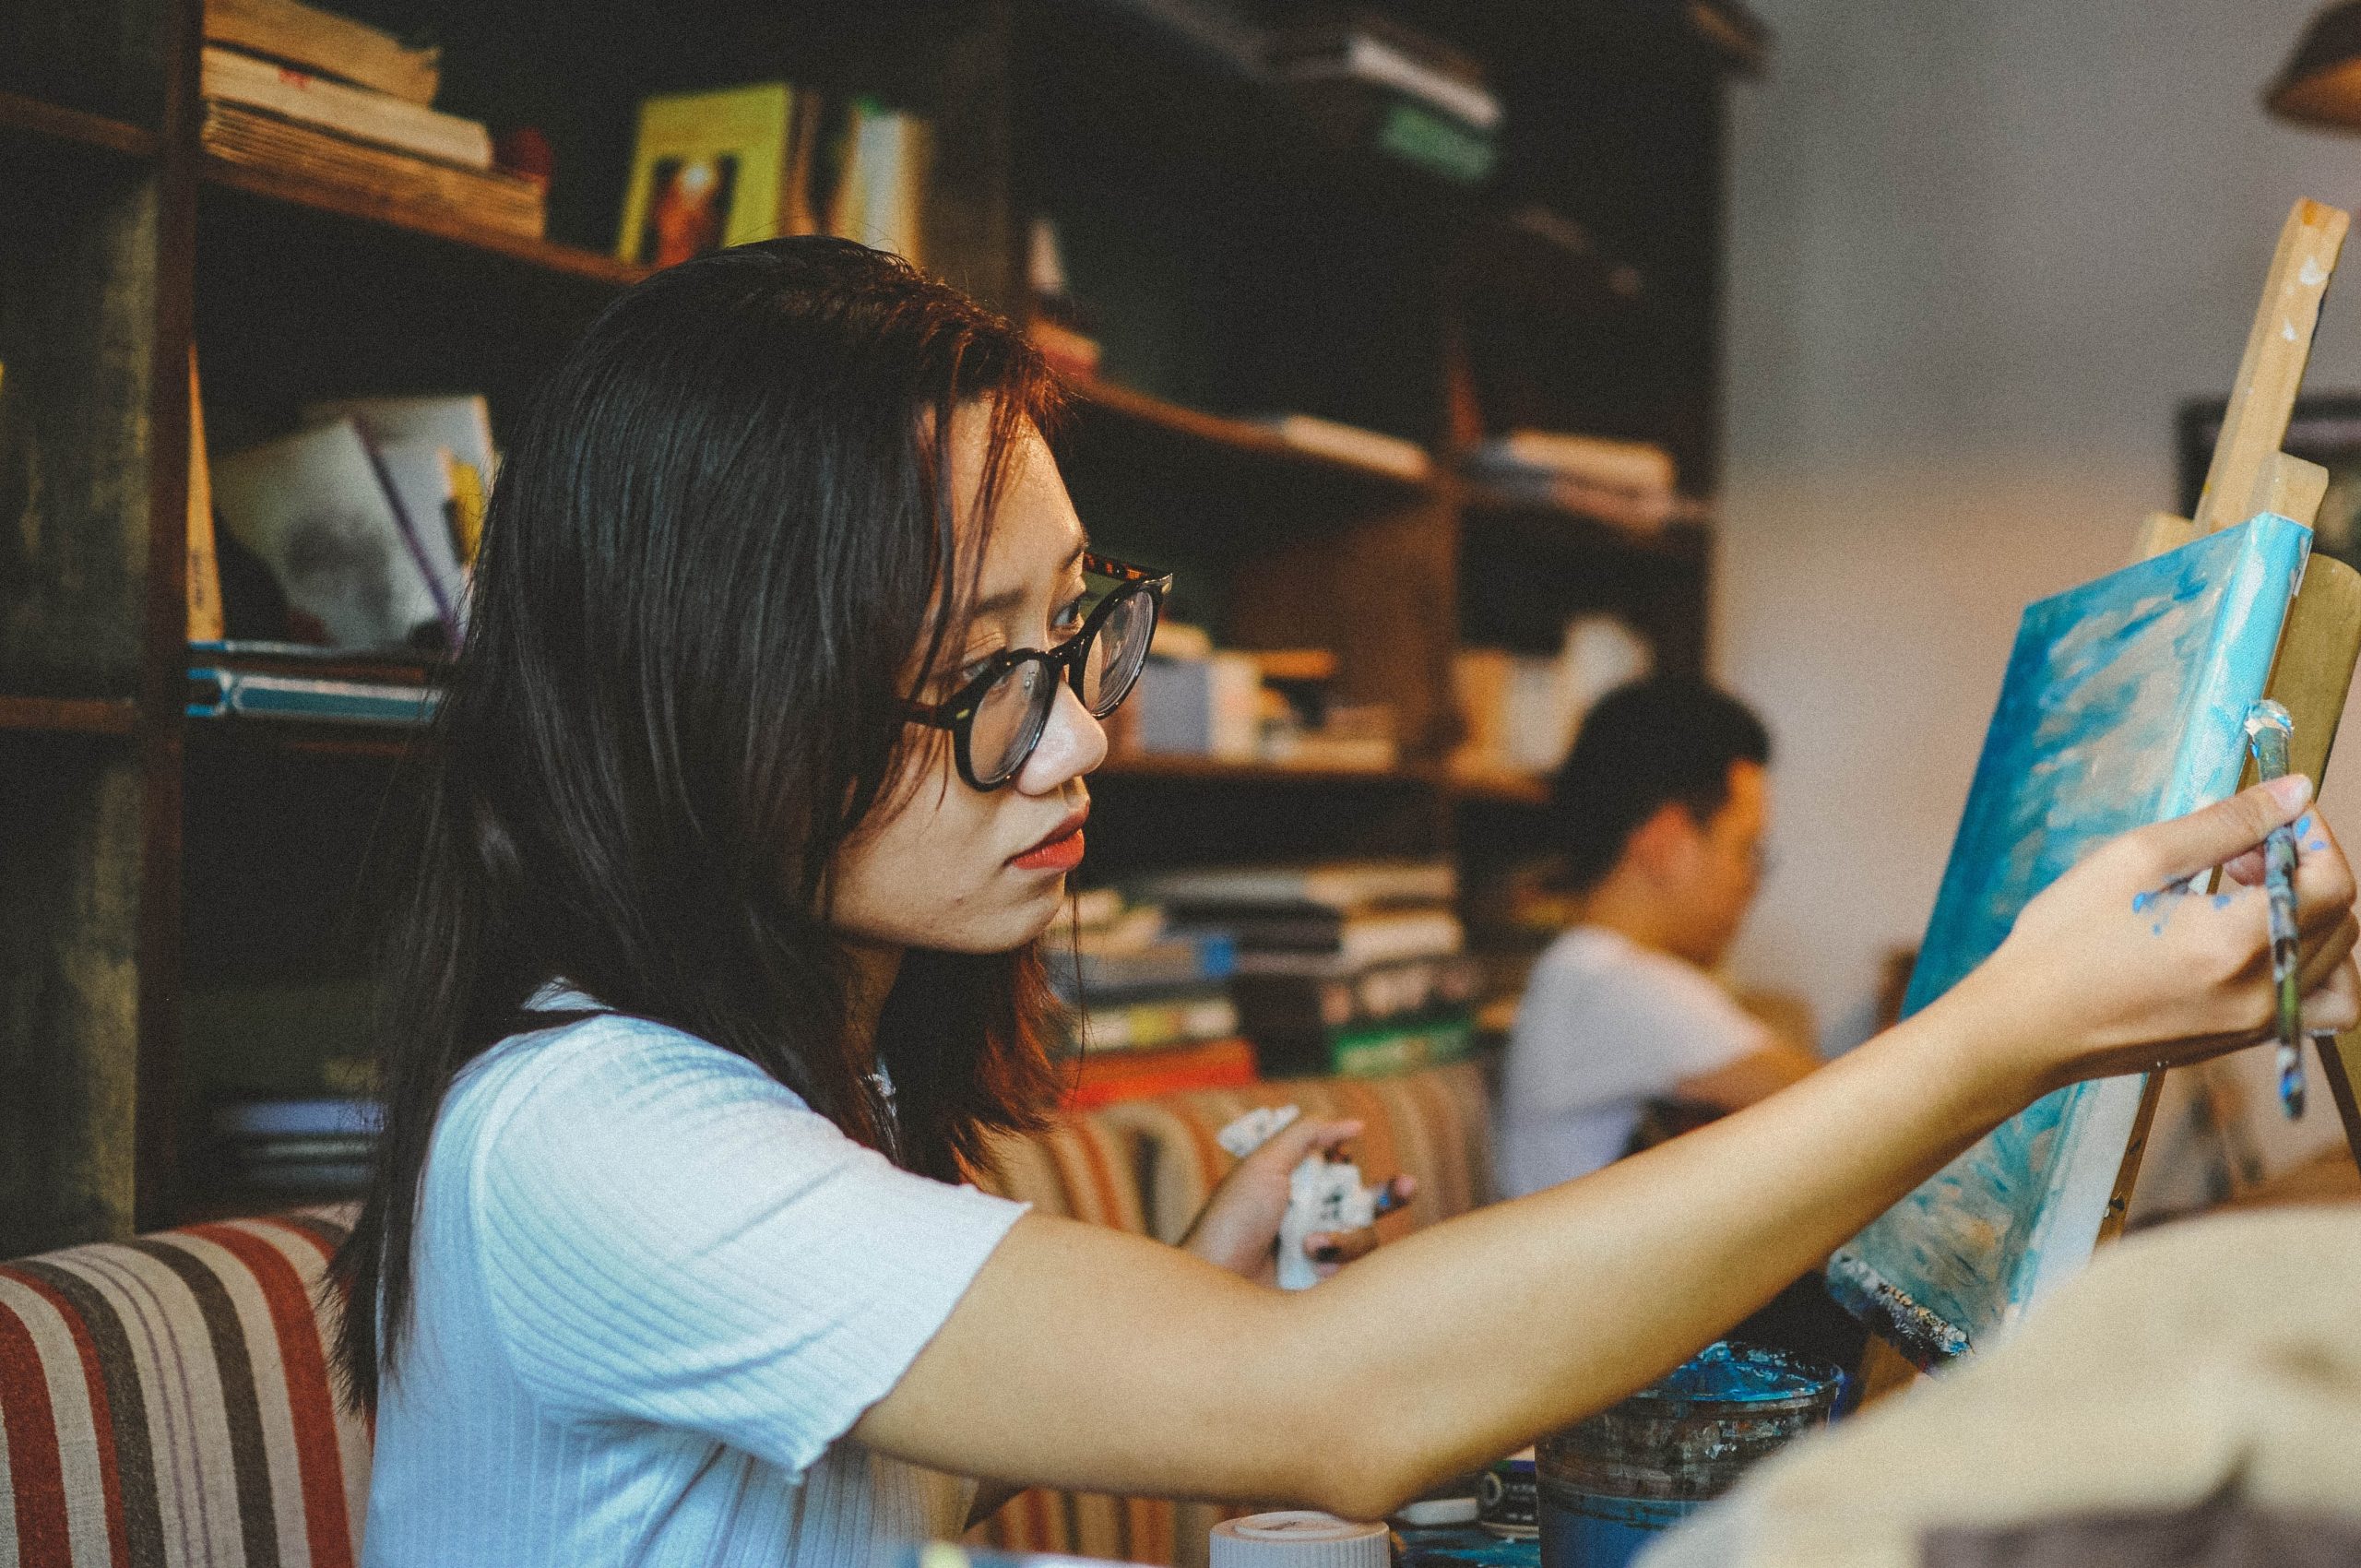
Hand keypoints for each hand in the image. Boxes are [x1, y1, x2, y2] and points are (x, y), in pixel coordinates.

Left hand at [1177, 1113, 1415, 1285]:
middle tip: (1406, 1186)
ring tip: (1310, 1244)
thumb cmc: (1232, 1220)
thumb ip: (1308, 1135)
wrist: (1219, 1282)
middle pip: (1366, 1200)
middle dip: (1392, 1192)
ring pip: (1366, 1233)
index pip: (1337, 1167)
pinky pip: (1360, 1266)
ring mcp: (1322, 1252)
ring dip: (1345, 1234)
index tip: (1346, 1152)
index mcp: (1293, 1185)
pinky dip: (1339, 1257)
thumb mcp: (1264, 1164)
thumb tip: (1355, 1124)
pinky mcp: (1328, 1283)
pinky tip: (1312, 1260)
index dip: (1346, 1160)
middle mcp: (1311, 1217)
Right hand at [1944, 775, 2360, 1096]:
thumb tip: (2294, 792)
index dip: (2314, 835)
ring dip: (2310, 915)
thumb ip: (2227, 823)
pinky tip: (2252, 941)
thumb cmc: (2066, 939)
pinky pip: (2313, 1002)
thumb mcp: (2137, 859)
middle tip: (2241, 852)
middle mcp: (2261, 992)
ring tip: (2249, 897)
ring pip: (2336, 961)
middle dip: (2304, 869)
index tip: (2275, 813)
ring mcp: (2255, 1024)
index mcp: (2237, 942)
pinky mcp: (2240, 1041)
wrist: (2024, 1026)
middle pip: (2340, 918)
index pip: (2331, 881)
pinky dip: (2305, 963)